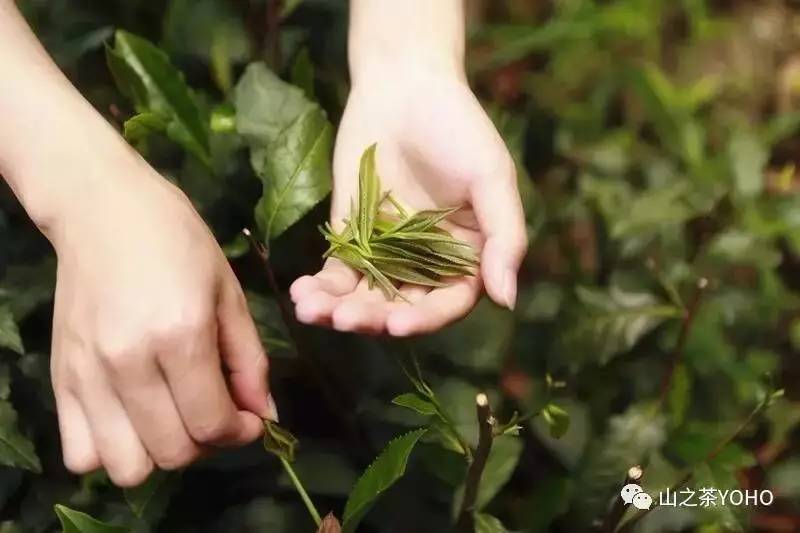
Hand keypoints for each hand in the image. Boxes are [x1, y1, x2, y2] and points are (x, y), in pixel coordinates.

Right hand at [46, 151, 274, 486]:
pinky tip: (134, 419)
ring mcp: (87, 375)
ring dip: (160, 454)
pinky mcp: (60, 378)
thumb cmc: (177, 241)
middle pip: (173, 453)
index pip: (212, 423)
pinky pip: (80, 454)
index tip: (250, 419)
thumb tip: (264, 415)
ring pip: (126, 467)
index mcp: (180, 335)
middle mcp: (128, 362)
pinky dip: (112, 452)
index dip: (242, 432)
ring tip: (174, 418)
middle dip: (208, 443)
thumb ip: (250, 361)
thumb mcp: (229, 292)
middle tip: (216, 412)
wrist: (103, 208)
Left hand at [290, 69, 526, 335]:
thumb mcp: (492, 177)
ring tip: (313, 311)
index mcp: (468, 255)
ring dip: (340, 311)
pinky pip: (338, 274)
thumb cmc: (458, 127)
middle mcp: (429, 263)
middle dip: (374, 318)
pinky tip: (301, 294)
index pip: (449, 302)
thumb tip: (508, 300)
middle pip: (403, 307)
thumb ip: (505, 237)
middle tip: (346, 319)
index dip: (426, 319)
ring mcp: (388, 254)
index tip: (398, 325)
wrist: (404, 86)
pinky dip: (321, 289)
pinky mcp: (352, 238)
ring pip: (367, 297)